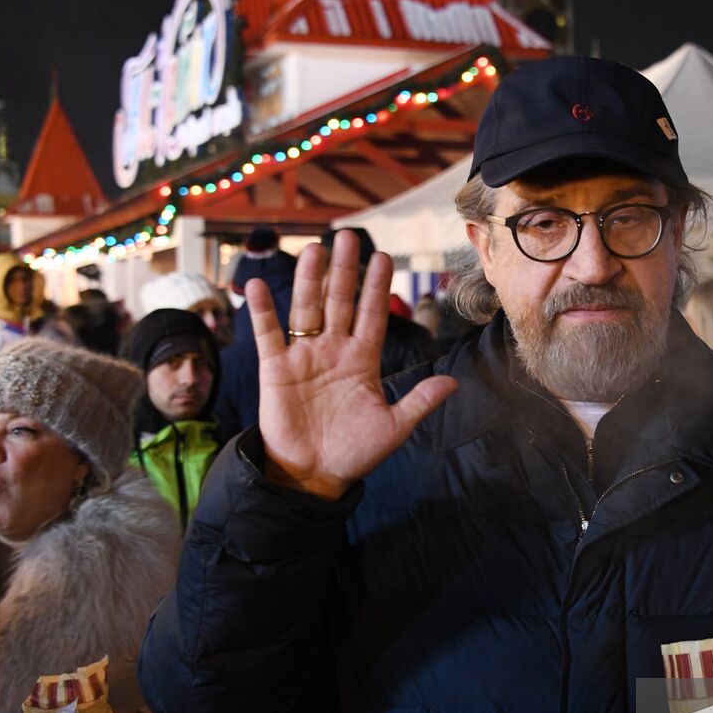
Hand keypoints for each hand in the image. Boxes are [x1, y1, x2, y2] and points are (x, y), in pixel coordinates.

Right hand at [250, 230, 457, 499]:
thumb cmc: (354, 453)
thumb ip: (419, 402)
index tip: (383, 258)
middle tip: (348, 237)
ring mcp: (304, 356)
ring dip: (309, 280)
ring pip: (306, 309)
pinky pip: (268, 334)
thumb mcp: (393, 428)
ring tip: (314, 249)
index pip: (372, 315)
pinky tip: (258, 284)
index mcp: (362, 360)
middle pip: (339, 302)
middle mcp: (333, 350)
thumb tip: (454, 382)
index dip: (376, 288)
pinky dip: (262, 310)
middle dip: (344, 271)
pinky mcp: (275, 369)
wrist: (313, 475)